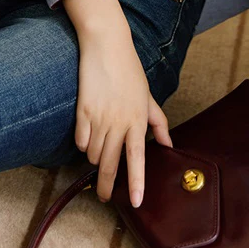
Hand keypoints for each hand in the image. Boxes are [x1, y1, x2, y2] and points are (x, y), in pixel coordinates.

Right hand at [74, 28, 172, 207]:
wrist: (106, 45)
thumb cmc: (129, 70)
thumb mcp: (147, 96)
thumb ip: (158, 123)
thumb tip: (169, 145)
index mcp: (137, 120)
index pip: (137, 159)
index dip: (136, 182)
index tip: (135, 202)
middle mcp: (118, 122)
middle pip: (109, 164)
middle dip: (105, 186)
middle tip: (104, 196)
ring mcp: (98, 117)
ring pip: (92, 154)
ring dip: (94, 158)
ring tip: (98, 152)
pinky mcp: (82, 111)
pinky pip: (80, 140)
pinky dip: (83, 143)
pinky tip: (87, 136)